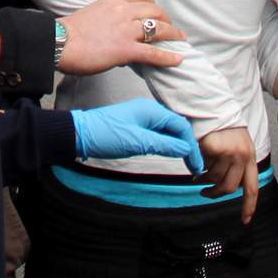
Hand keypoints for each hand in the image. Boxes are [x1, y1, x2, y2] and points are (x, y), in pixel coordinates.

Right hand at [58, 0, 186, 74]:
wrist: (59, 43)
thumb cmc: (69, 32)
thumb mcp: (91, 14)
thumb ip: (107, 17)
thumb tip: (116, 31)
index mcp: (112, 0)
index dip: (152, 1)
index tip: (155, 10)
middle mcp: (123, 12)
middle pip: (154, 10)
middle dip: (166, 19)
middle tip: (171, 28)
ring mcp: (126, 30)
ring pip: (158, 28)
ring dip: (173, 34)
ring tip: (180, 39)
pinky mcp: (126, 49)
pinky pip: (153, 53)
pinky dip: (168, 57)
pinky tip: (177, 59)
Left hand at [71, 99, 204, 171]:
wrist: (79, 135)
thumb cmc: (105, 135)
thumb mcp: (137, 142)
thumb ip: (163, 145)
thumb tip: (186, 149)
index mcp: (151, 110)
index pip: (181, 126)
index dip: (192, 145)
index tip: (198, 164)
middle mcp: (149, 112)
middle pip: (177, 128)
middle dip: (188, 146)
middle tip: (196, 167)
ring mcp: (142, 119)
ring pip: (168, 132)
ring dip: (179, 147)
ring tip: (188, 164)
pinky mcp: (136, 128)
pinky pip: (158, 135)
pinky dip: (167, 146)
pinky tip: (171, 155)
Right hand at [197, 126, 261, 223]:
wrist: (212, 107)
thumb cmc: (222, 127)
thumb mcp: (236, 145)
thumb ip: (234, 164)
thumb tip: (222, 185)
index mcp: (250, 156)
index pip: (252, 187)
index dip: (249, 205)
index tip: (245, 220)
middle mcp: (243, 155)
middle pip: (230, 187)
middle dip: (216, 193)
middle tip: (205, 192)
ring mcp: (229, 152)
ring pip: (214, 178)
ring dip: (203, 180)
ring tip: (197, 176)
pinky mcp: (215, 148)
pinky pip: (203, 166)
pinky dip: (197, 166)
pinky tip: (195, 160)